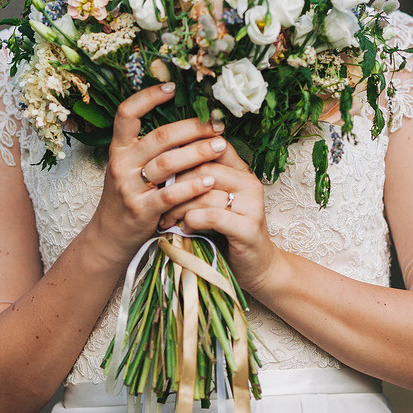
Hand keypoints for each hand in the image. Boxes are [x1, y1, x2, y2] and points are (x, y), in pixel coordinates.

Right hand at [87, 83, 228, 267]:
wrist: (110, 237)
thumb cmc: (128, 196)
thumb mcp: (129, 167)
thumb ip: (148, 147)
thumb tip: (185, 123)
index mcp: (119, 149)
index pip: (126, 113)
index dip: (148, 96)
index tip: (172, 86)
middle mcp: (120, 164)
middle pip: (159, 137)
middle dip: (192, 128)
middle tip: (217, 124)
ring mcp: (129, 188)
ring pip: (168, 163)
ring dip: (198, 153)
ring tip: (220, 147)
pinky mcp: (141, 211)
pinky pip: (171, 194)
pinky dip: (193, 186)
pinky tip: (211, 180)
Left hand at [159, 140, 280, 295]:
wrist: (254, 266)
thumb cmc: (226, 231)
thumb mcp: (212, 201)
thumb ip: (198, 181)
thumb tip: (162, 161)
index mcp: (241, 171)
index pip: (212, 146)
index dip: (184, 150)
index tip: (162, 162)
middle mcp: (249, 183)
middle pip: (204, 167)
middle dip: (176, 182)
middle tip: (158, 197)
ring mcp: (252, 205)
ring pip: (205, 192)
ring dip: (178, 206)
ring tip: (166, 218)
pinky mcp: (248, 229)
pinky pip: (211, 216)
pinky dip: (192, 221)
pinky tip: (185, 229)